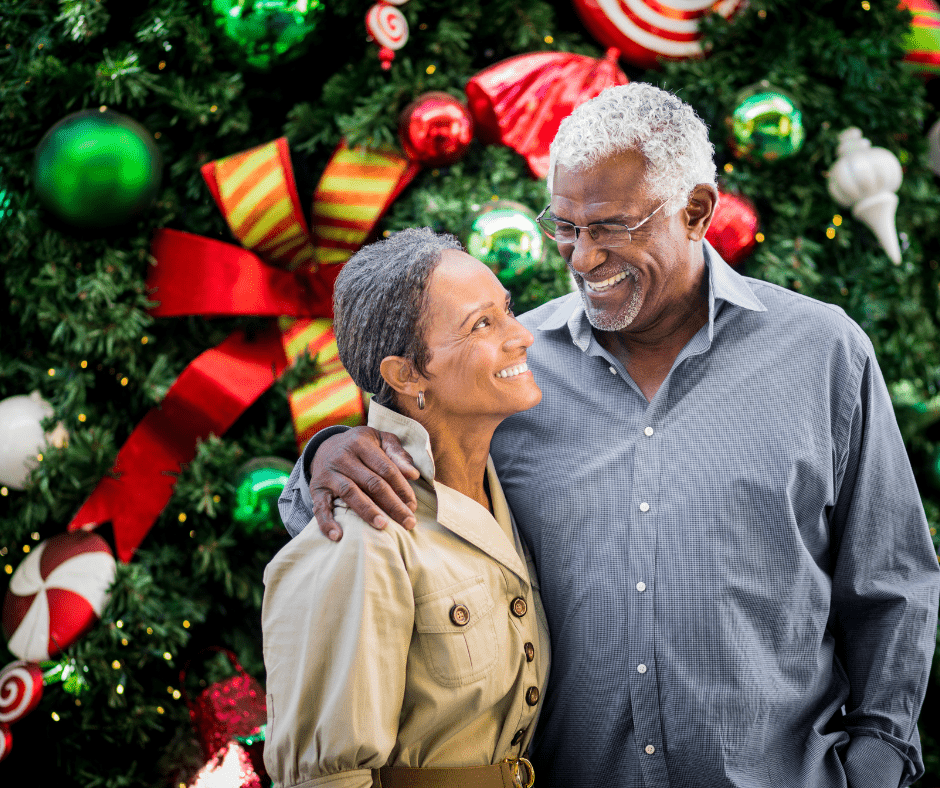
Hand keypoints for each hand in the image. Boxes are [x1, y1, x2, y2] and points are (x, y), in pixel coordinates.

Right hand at [309, 426, 419, 540]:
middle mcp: (343, 456)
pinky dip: (327, 522)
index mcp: (361, 443)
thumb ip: (397, 453)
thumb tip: (413, 474)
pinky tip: (338, 536)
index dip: (402, 488)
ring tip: (384, 526)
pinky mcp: (316, 488)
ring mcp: (328, 473)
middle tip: (408, 522)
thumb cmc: (361, 446)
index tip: (413, 506)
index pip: (386, 468)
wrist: (324, 447)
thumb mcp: (380, 440)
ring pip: (350, 493)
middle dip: (392, 504)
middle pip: (372, 483)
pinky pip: (320, 507)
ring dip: (368, 511)